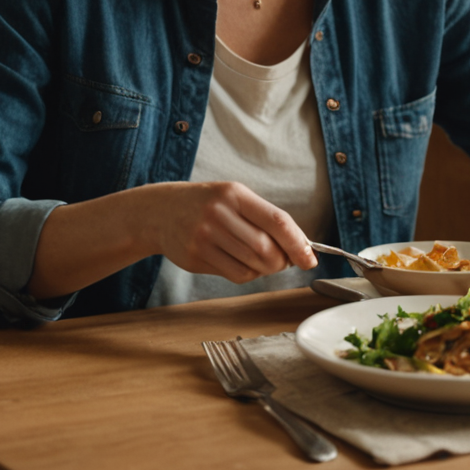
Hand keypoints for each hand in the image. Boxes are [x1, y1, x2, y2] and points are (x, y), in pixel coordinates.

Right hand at [143, 181, 317, 282]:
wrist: (160, 212)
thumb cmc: (206, 204)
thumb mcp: (233, 197)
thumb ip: (264, 218)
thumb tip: (300, 246)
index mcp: (234, 194)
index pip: (276, 220)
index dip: (298, 243)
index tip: (310, 258)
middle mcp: (218, 214)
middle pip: (265, 249)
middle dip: (282, 261)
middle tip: (283, 260)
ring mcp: (204, 237)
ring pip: (252, 266)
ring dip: (265, 269)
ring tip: (261, 259)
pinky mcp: (195, 257)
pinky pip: (235, 275)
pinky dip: (247, 274)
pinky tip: (241, 262)